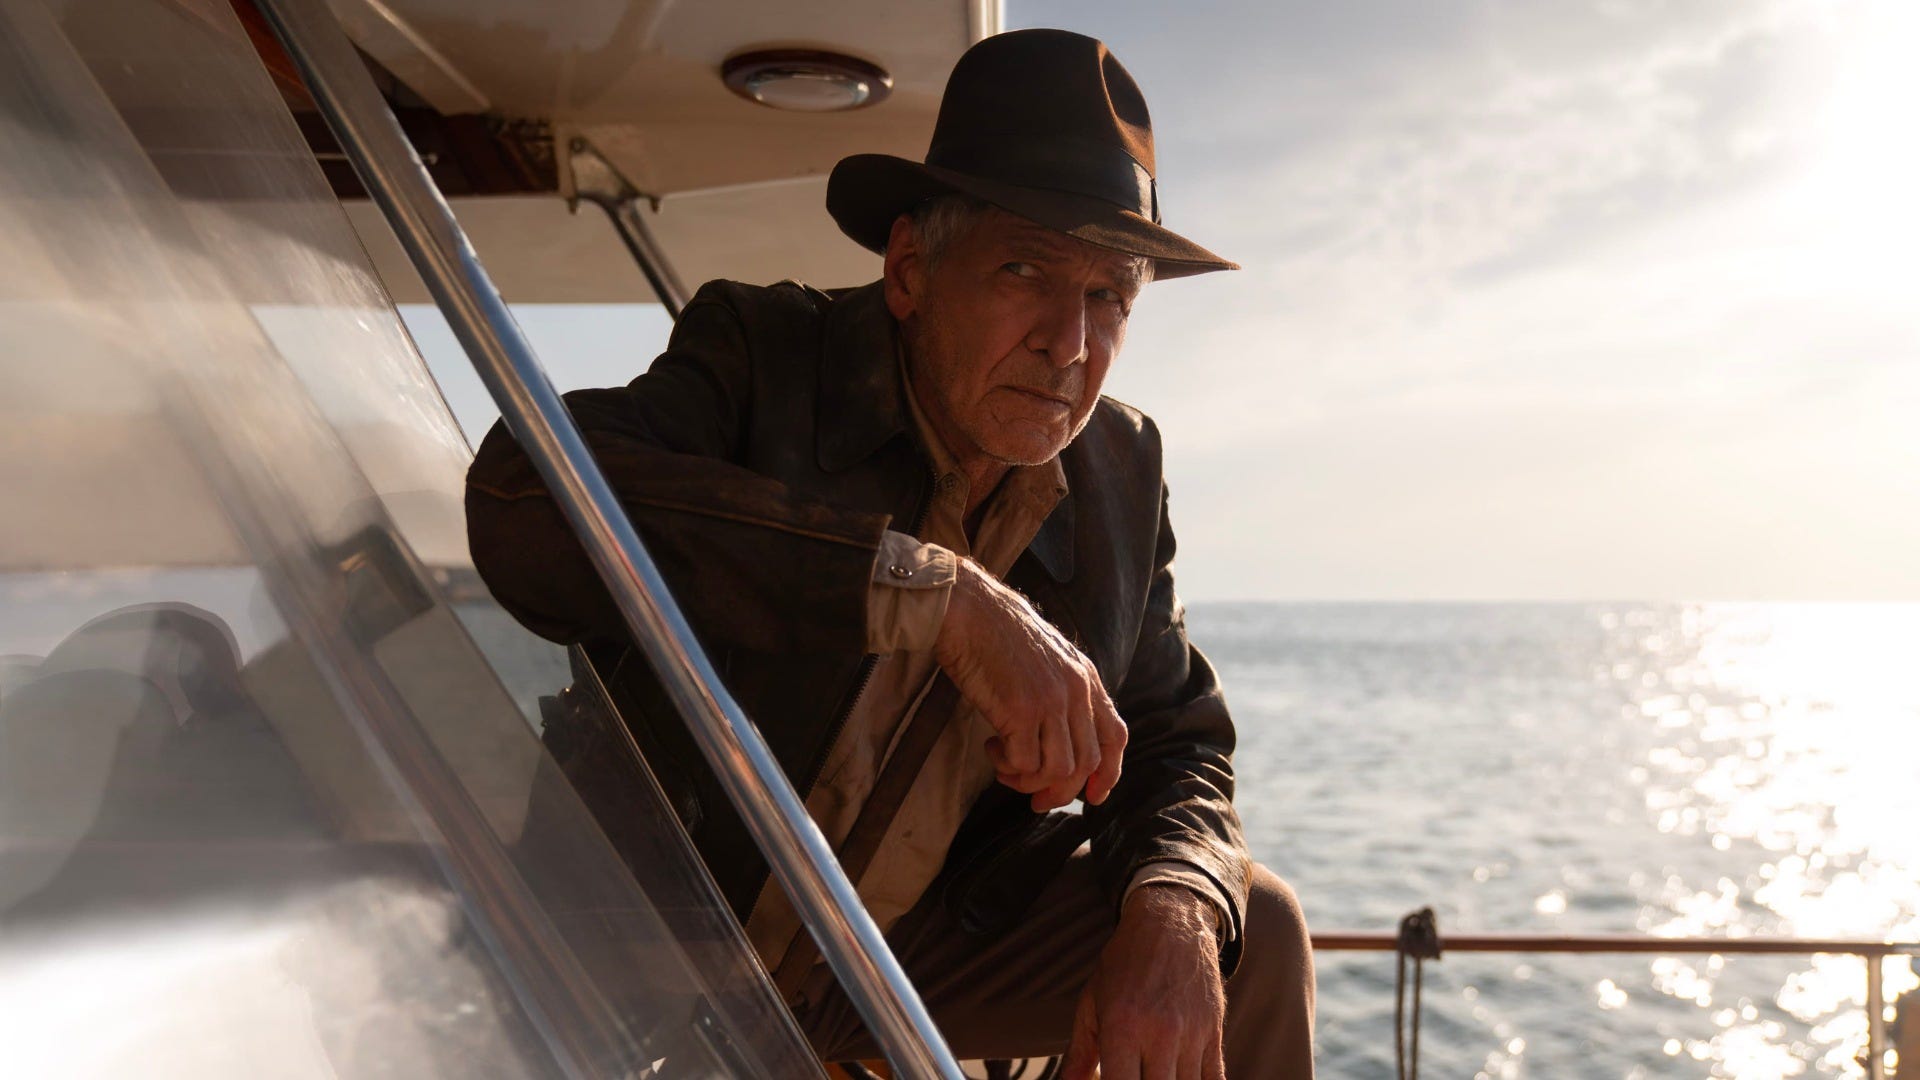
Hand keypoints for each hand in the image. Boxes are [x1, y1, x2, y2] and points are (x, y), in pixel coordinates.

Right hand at [933, 558, 1125, 810]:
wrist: (968, 609)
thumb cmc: (995, 633)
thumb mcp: (1046, 658)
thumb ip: (1062, 690)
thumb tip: (1061, 741)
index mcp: (1085, 677)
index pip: (1114, 736)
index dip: (1108, 772)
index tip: (1093, 795)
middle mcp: (1076, 691)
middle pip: (1086, 762)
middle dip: (1061, 791)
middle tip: (1035, 800)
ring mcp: (1051, 701)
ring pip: (1058, 770)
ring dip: (1029, 781)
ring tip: (1005, 767)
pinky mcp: (1021, 711)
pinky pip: (1025, 764)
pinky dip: (1007, 767)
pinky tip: (991, 748)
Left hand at [1063, 886, 1226, 1079]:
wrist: (1171, 923)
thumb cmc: (1124, 963)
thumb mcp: (1092, 1001)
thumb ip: (1080, 1052)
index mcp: (1122, 1026)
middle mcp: (1160, 1033)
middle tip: (1133, 1076)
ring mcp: (1191, 1034)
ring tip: (1153, 1073)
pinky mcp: (1214, 1033)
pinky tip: (1181, 1078)